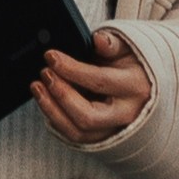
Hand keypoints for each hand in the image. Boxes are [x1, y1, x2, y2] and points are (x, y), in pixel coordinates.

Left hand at [35, 29, 152, 145]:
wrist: (141, 87)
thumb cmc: (129, 65)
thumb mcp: (126, 50)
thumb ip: (112, 44)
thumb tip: (99, 40)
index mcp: (136, 87)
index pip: (99, 81)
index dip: (72, 69)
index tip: (51, 56)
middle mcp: (127, 113)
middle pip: (87, 115)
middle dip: (61, 94)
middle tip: (44, 74)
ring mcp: (114, 130)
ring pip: (78, 131)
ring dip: (51, 109)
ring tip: (37, 87)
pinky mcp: (101, 139)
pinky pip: (74, 136)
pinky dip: (55, 120)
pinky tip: (45, 102)